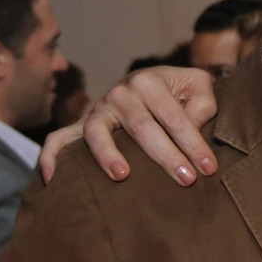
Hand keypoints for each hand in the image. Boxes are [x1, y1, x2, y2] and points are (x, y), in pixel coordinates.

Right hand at [38, 66, 220, 184]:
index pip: (174, 116)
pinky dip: (52, 156)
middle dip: (165, 156)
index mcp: (148, 81)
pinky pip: (60, 138)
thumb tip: (193, 126)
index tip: (208, 168)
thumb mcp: (199, 86)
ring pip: (97, 131)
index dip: (193, 143)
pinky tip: (53, 179)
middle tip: (186, 180)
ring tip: (122, 175)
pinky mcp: (82, 125)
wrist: (154, 83)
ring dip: (108, 154)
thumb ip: (203, 103)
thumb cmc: (181, 91)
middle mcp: (120, 93)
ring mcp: (98, 109)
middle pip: (141, 128)